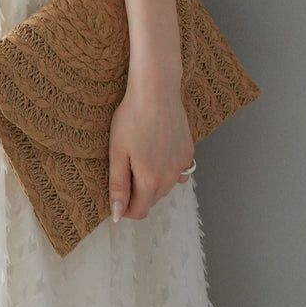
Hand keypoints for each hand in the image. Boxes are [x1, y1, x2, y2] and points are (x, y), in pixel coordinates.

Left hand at [107, 74, 194, 222]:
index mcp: (150, 180)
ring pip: (166, 187)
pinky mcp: (189, 151)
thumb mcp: (117, 152)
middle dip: (137, 195)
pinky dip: (169, 171)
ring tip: (140, 160)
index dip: (125, 209)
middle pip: (152, 200)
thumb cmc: (131, 118)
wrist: (156, 91)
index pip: (139, 211)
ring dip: (153, 183)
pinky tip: (159, 154)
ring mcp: (182, 164)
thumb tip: (116, 215)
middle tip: (125, 171)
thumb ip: (118, 186)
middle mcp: (170, 177)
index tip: (116, 196)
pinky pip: (180, 172)